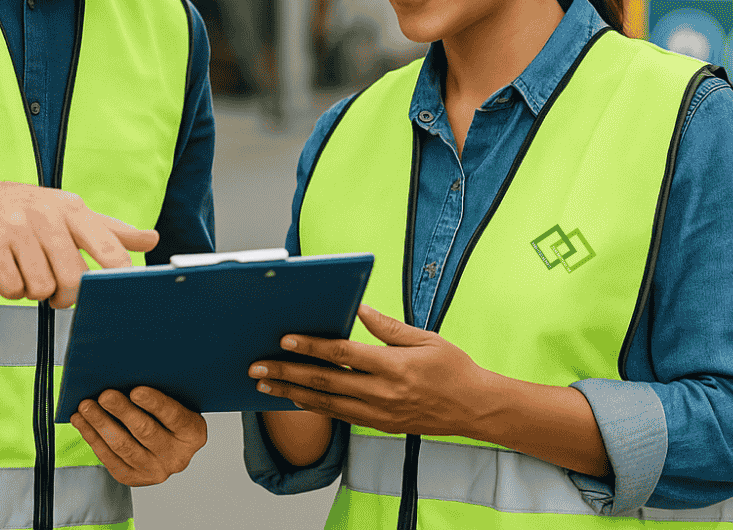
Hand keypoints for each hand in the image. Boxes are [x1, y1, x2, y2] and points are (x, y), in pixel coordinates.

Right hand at [0, 180, 158, 307]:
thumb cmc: (29, 211)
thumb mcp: (72, 214)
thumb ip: (111, 232)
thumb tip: (152, 239)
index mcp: (74, 209)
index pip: (108, 248)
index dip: (118, 277)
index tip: (120, 293)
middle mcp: (48, 215)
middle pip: (75, 279)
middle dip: (67, 295)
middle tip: (57, 289)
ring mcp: (18, 228)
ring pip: (42, 288)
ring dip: (36, 291)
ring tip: (29, 272)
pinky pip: (12, 289)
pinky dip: (12, 290)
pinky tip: (9, 272)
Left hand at [70, 388, 206, 484]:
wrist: (169, 443)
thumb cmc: (169, 413)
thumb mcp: (178, 401)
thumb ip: (164, 390)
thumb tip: (132, 370)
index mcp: (193, 433)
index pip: (174, 416)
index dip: (154, 403)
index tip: (135, 390)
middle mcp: (177, 457)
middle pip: (145, 431)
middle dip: (122, 411)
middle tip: (105, 395)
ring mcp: (155, 471)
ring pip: (123, 446)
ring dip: (101, 424)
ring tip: (86, 407)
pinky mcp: (134, 479)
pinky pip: (110, 459)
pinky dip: (94, 439)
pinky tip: (83, 423)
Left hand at [248, 303, 488, 436]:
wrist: (475, 409)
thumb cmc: (453, 368)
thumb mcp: (426, 339)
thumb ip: (388, 327)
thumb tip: (358, 309)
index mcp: (393, 367)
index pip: (343, 354)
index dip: (312, 346)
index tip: (285, 340)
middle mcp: (382, 394)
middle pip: (325, 381)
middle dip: (287, 373)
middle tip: (257, 367)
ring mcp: (379, 414)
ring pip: (326, 403)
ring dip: (292, 393)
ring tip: (264, 385)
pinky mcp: (379, 425)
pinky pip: (339, 416)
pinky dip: (314, 407)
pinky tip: (295, 398)